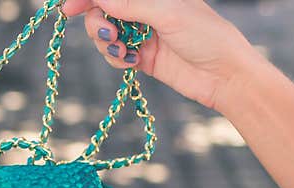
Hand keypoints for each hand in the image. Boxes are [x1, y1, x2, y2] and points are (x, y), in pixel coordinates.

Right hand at [62, 0, 261, 110]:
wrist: (225, 76)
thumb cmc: (206, 36)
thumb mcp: (167, 14)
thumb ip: (130, 5)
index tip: (69, 7)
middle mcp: (146, 10)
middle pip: (104, 10)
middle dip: (98, 21)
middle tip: (107, 33)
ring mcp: (143, 34)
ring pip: (106, 33)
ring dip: (107, 42)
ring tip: (123, 50)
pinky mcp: (142, 58)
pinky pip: (115, 54)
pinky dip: (116, 58)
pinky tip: (131, 61)